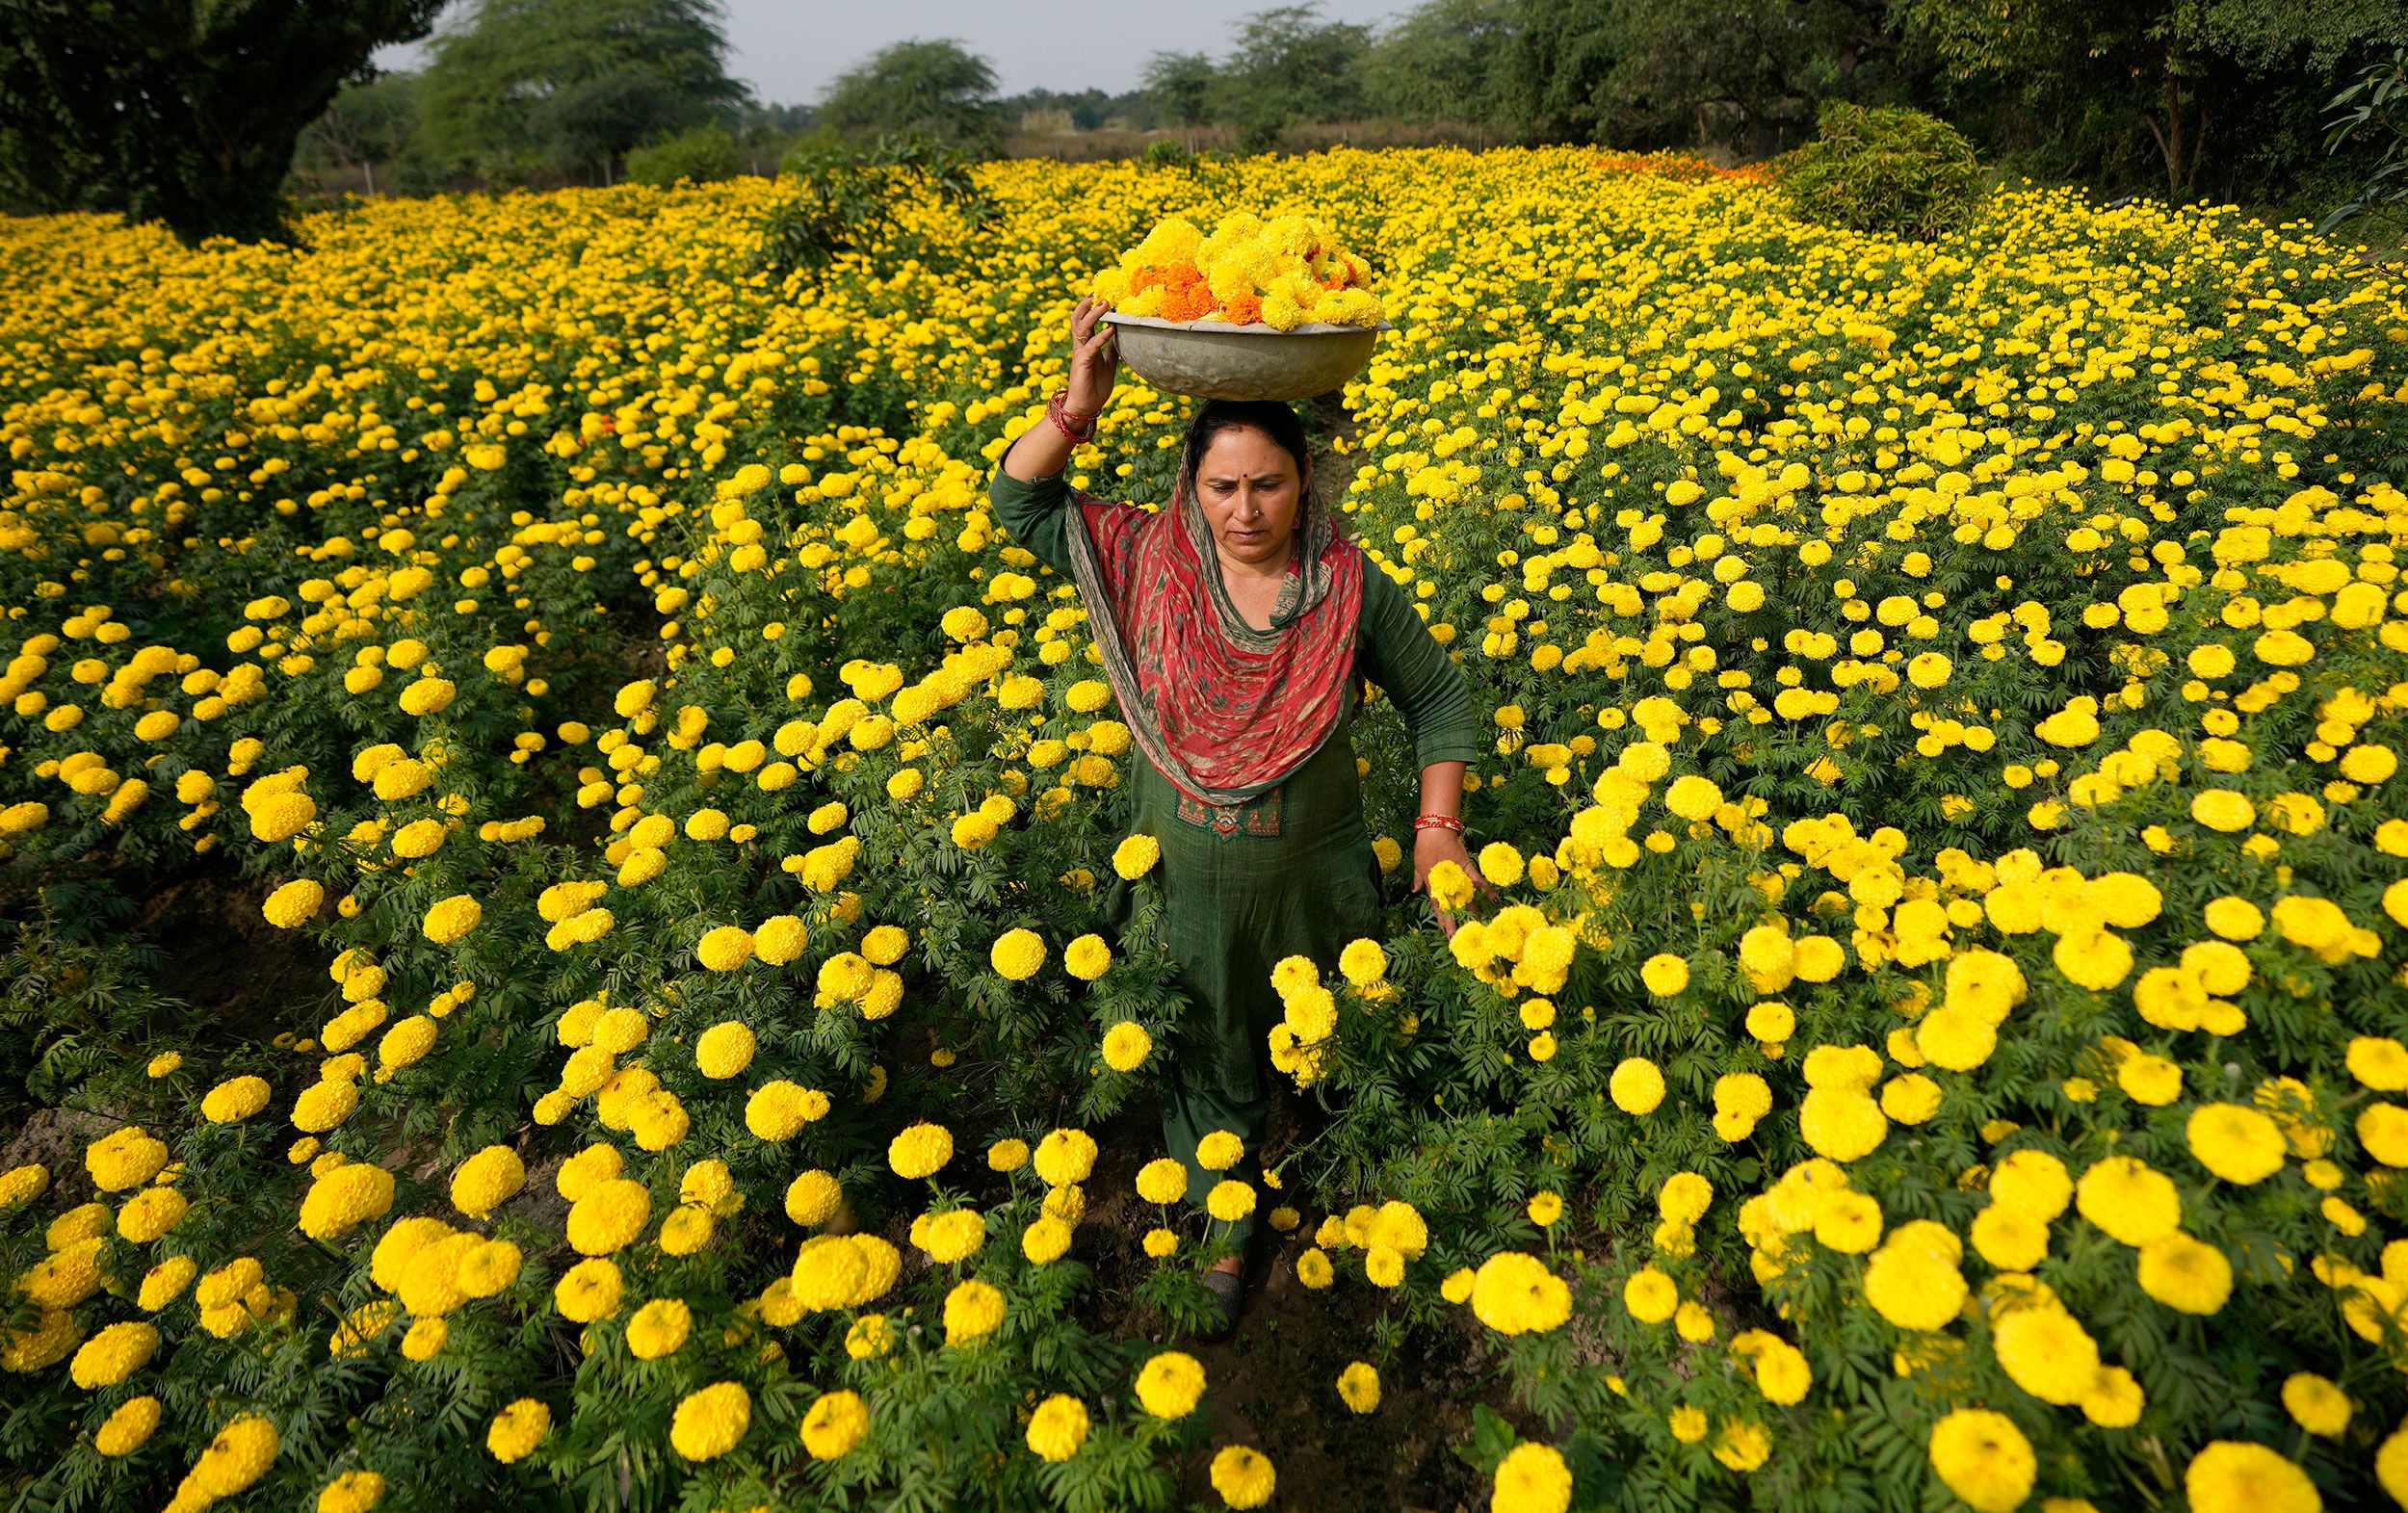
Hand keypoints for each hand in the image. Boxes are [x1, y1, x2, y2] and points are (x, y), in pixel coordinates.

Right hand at [1066, 294, 1118, 416]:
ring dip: (1094, 314)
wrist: (1086, 407)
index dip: (1090, 306)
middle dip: (1088, 304)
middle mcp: (1080, 346)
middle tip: (1103, 294)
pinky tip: (1112, 329)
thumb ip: (1111, 350)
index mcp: (1086, 345)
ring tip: (1105, 304)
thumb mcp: (1108, 364)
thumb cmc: (1095, 386)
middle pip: (1078, 318)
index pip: (1084, 320)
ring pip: (1082, 327)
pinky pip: (1091, 345)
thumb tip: (1120, 336)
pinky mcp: (1082, 363)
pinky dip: (1102, 336)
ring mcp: (1080, 353)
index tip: (1101, 294)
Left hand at [1412, 827, 1496, 939]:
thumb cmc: (1424, 847)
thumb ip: (1418, 879)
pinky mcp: (1467, 868)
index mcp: (1433, 886)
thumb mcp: (1417, 865)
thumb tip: (1414, 890)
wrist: (1435, 832)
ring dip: (1472, 912)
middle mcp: (1445, 885)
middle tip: (1459, 939)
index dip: (1443, 921)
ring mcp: (1457, 877)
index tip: (1447, 934)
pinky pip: (1478, 881)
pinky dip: (1487, 890)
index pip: (1438, 908)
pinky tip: (1495, 900)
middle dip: (1455, 923)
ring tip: (1478, 925)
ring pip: (1465, 898)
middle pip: (1451, 908)